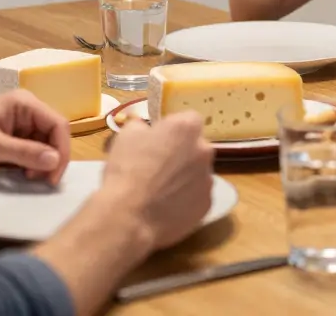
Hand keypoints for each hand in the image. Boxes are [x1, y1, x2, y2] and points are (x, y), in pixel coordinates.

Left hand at [0, 90, 70, 183]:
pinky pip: (32, 157)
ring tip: (28, 181)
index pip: (58, 125)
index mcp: (24, 104)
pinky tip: (22, 179)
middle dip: (51, 160)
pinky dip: (31, 169)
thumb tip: (55, 160)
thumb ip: (25, 153)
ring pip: (45, 149)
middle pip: (54, 138)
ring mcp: (20, 130)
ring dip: (41, 167)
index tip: (52, 177)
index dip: (61, 150)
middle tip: (39, 182)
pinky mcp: (13, 145)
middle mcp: (27, 114)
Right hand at [101, 111, 215, 249]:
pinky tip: (167, 206)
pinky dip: (186, 198)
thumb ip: (142, 126)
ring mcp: (208, 179)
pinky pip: (197, 195)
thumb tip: (145, 129)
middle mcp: (204, 150)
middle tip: (159, 166)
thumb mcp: (126, 136)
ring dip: (184, 176)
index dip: (173, 129)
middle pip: (196, 146)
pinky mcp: (207, 204)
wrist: (130, 216)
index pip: (188, 119)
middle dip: (181, 152)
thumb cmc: (127, 170)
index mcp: (187, 128)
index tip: (159, 140)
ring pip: (197, 172)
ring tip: (161, 190)